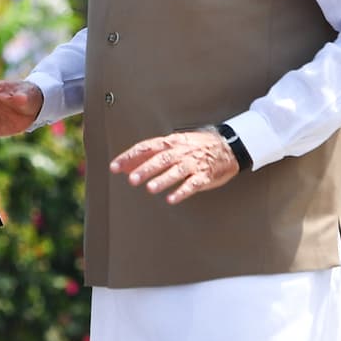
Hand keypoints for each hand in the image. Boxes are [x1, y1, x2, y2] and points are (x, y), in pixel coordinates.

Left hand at [109, 129, 239, 204]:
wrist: (226, 146)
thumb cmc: (194, 147)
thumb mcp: (171, 146)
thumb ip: (147, 157)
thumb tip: (124, 167)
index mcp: (170, 142)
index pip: (145, 148)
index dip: (129, 157)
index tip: (115, 166)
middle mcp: (180, 151)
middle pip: (160, 159)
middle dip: (146, 169)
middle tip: (132, 179)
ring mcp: (193, 163)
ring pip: (176, 171)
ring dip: (163, 179)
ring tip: (151, 189)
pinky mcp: (205, 175)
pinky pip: (193, 184)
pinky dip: (182, 191)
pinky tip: (172, 199)